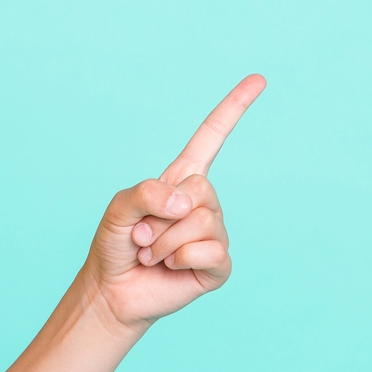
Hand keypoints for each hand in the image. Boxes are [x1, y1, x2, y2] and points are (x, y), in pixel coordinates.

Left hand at [87, 75, 264, 333]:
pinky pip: (210, 252)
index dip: (234, 108)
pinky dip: (180, 259)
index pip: (212, 137)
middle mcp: (203, 203)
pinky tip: (171, 268)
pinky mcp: (218, 265)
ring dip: (165, 241)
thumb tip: (187, 205)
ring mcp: (214, 234)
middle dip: (160, 216)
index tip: (258, 79)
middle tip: (142, 236)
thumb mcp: (119, 208)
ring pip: (202, 222)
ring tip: (151, 254)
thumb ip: (146, 193)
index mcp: (181, 180)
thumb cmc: (115, 246)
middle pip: (201, 190)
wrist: (113, 291)